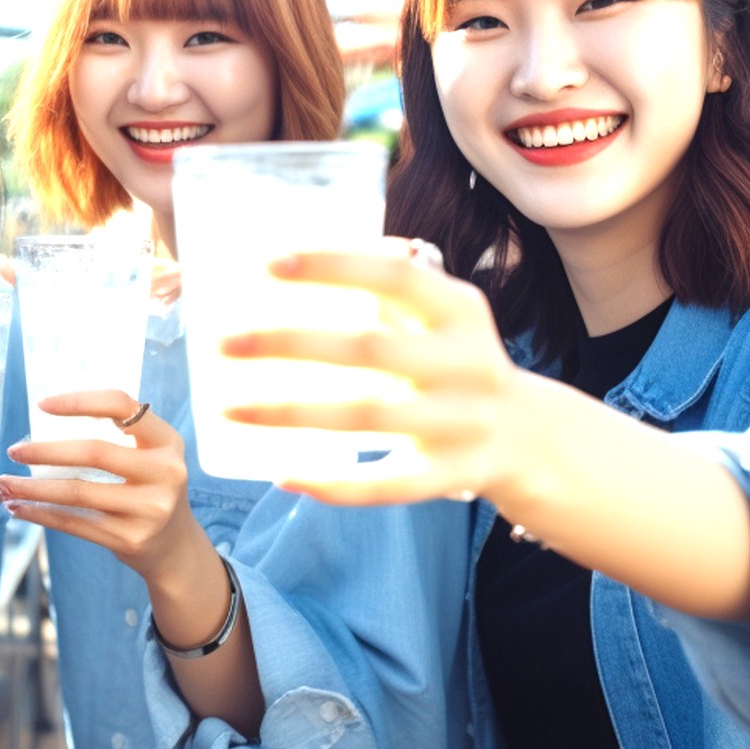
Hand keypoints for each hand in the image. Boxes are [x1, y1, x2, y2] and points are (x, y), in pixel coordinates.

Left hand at [0, 391, 204, 580]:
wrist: (174, 547)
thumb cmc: (147, 489)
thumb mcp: (149, 455)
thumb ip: (116, 435)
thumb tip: (47, 414)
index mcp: (167, 441)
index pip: (121, 406)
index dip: (79, 402)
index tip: (41, 405)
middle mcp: (165, 473)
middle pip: (93, 452)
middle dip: (45, 451)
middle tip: (13, 451)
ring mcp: (150, 509)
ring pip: (77, 492)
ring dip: (33, 488)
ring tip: (4, 483)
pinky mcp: (131, 539)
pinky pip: (75, 523)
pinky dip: (41, 515)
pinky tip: (19, 508)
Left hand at [220, 247, 547, 507]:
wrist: (526, 433)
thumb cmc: (450, 356)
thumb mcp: (438, 314)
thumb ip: (382, 288)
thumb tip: (279, 263)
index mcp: (461, 310)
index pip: (396, 276)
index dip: (334, 265)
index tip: (268, 262)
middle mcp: (468, 364)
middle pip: (369, 351)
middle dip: (290, 344)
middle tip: (223, 342)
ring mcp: (463, 423)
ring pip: (366, 419)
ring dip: (290, 415)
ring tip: (227, 407)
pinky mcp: (453, 475)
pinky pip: (385, 485)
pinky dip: (332, 484)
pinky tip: (281, 473)